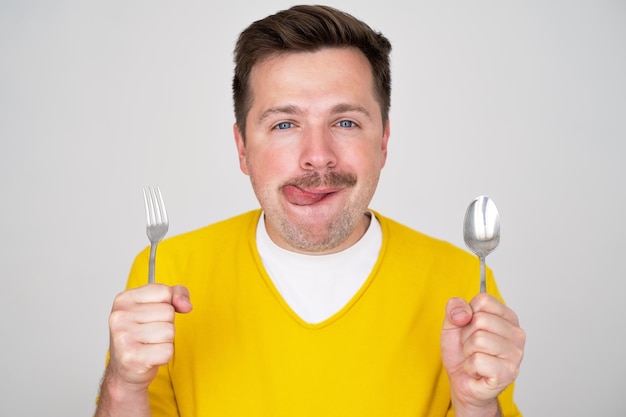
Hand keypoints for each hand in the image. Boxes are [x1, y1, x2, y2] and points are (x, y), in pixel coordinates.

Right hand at [106, 284, 192, 390]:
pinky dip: (164, 355)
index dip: (168, 304)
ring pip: (169, 331)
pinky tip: (150, 356)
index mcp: (123, 300)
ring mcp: (124, 337)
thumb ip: (176, 294)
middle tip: (150, 334)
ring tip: (150, 344)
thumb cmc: (141, 335)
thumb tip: (185, 305)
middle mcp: (120, 317)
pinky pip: (167, 350)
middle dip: (166, 324)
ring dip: (165, 340)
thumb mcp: (155, 306)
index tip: (155, 314)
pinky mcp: (132, 357)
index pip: (164, 292)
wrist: (125, 370)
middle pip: (168, 312)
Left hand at [440, 294, 524, 415]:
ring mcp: (516, 354)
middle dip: (466, 335)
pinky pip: (478, 360)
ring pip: (479, 340)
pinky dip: (470, 366)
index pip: (484, 300)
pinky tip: (477, 370)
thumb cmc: (461, 353)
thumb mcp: (451, 324)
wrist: (463, 382)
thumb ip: (454, 308)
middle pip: (480, 320)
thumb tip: (463, 312)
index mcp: (507, 317)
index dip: (467, 314)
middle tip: (471, 347)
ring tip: (474, 358)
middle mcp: (517, 334)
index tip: (469, 326)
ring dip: (467, 352)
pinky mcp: (509, 372)